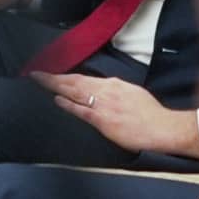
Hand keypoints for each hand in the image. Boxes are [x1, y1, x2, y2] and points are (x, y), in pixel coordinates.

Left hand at [31, 73, 198, 157]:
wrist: (162, 127)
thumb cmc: (151, 113)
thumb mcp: (132, 93)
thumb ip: (115, 90)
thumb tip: (102, 88)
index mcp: (113, 84)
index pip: (84, 77)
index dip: (66, 75)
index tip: (52, 72)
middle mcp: (106, 91)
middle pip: (74, 81)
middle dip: (54, 76)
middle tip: (36, 73)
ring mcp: (103, 105)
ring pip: (74, 91)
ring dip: (55, 85)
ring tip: (39, 80)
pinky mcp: (103, 120)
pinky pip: (81, 110)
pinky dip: (67, 104)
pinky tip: (56, 100)